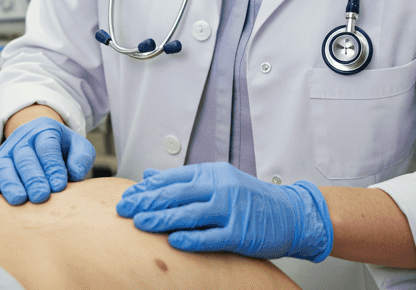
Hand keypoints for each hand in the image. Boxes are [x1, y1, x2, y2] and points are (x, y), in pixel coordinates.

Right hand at [0, 116, 95, 204]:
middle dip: (32, 178)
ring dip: (10, 183)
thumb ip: (82, 157)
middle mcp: (23, 140)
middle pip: (25, 157)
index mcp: (45, 132)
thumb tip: (74, 174)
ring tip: (19, 199)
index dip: (52, 166)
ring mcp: (7, 153)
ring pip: (4, 165)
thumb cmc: (62, 150)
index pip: (47, 147)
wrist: (40, 140)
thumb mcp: (78, 147)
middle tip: (40, 196)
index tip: (59, 186)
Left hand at [115, 162, 333, 261]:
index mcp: (213, 173)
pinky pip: (212, 236)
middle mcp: (221, 187)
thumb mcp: (217, 181)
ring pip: (191, 213)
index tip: (127, 196)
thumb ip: (183, 180)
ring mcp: (232, 209)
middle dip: (148, 202)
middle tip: (124, 209)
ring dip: (163, 219)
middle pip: (177, 193)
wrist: (291, 213)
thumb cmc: (251, 199)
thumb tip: (148, 175)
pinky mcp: (241, 232)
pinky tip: (174, 242)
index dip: (147, 188)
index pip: (173, 178)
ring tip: (140, 224)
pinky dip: (192, 238)